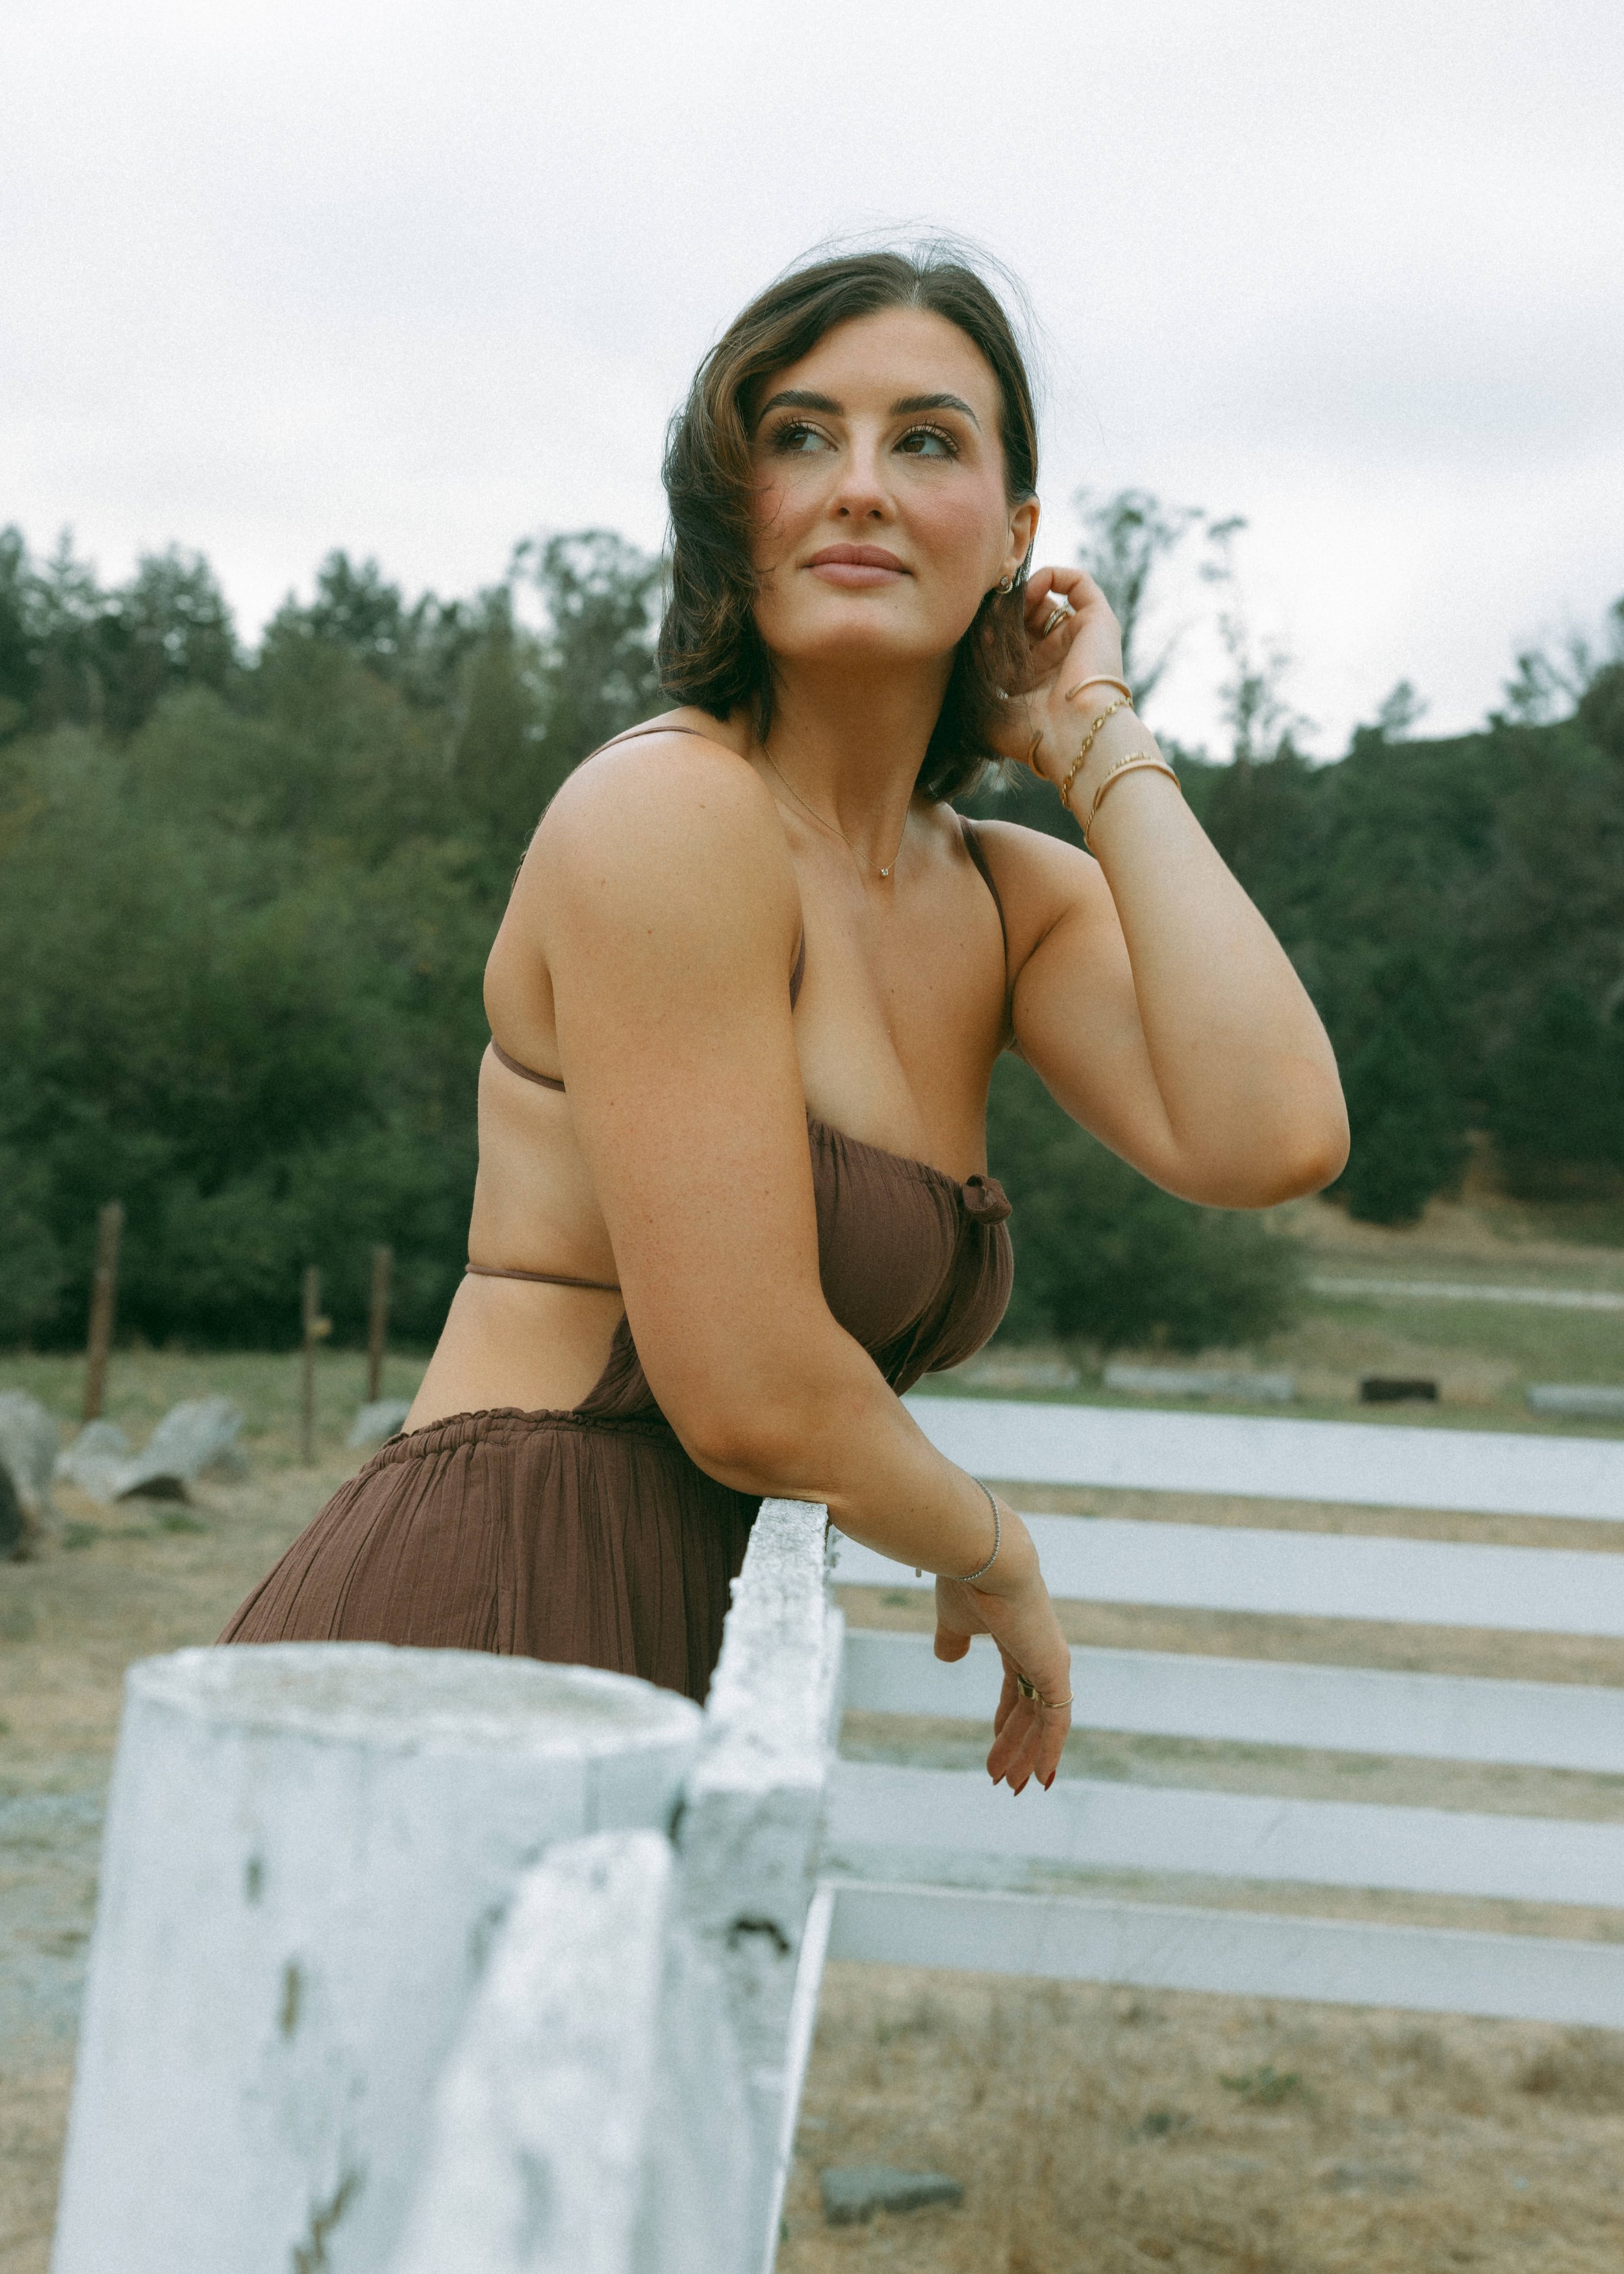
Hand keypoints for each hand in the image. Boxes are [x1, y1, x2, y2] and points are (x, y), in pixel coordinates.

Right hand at [933, 1503, 1072, 1792]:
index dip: (1005, 1722)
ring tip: (1009, 1786)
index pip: (1017, 1689)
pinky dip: (1049, 1750)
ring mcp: (1050, 1661)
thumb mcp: (954, 1618)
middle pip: (1030, 1711)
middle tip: (1002, 1781)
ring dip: (1024, 1755)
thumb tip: (948, 1657)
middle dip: (1015, 1746)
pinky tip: (1041, 1778)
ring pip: (1041, 1721)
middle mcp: (1039, 1652)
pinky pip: (1056, 1720)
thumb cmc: (966, 1580)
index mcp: (1017, 1640)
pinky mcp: (1055, 1669)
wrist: (985, 1557)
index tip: (993, 1748)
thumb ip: (953, 1639)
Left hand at [988, 565, 1128, 787]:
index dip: (990, 631)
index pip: (1009, 643)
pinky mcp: (1099, 623)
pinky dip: (1053, 576)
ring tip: (1005, 601)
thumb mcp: (989, 714)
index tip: (975, 632)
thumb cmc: (1033, 734)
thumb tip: (959, 657)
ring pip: (1047, 601)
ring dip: (1022, 594)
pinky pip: (1079, 584)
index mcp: (1034, 683)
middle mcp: (1057, 660)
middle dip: (1004, 612)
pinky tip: (1030, 589)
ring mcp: (1079, 640)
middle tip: (987, 611)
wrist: (1075, 737)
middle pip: (1025, 620)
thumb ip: (974, 687)